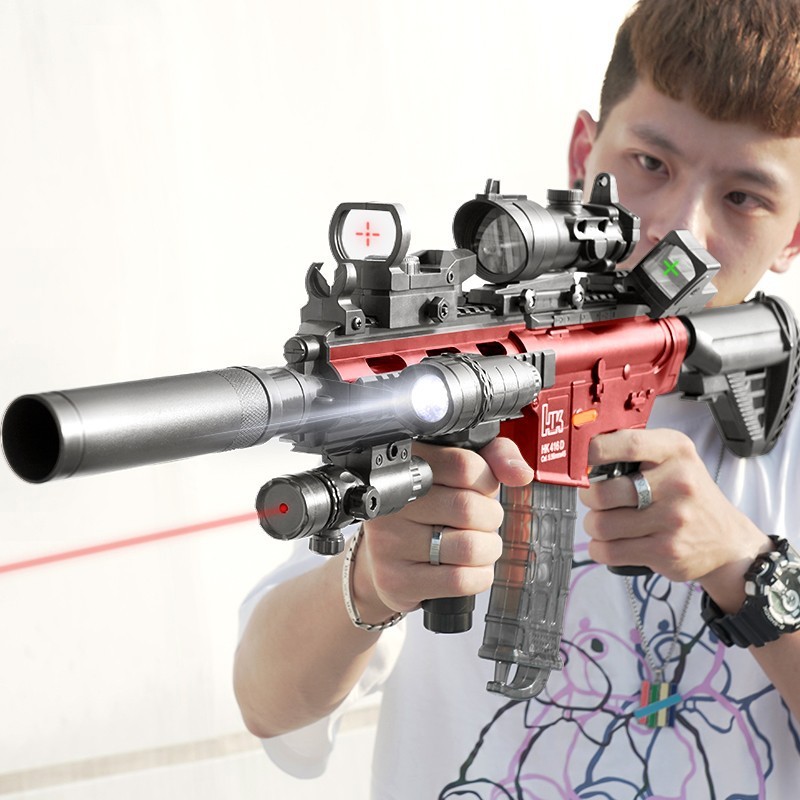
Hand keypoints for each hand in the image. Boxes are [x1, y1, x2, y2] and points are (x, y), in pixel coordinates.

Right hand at [351, 438, 534, 622]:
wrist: (387, 558)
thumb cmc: (430, 510)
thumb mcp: (458, 472)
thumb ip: (494, 457)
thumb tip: (519, 473)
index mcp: (407, 467)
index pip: (463, 466)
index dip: (486, 480)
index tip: (483, 488)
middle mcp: (392, 503)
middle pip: (468, 508)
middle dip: (490, 517)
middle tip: (483, 521)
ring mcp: (389, 542)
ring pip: (467, 547)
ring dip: (488, 549)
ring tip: (480, 544)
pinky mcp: (396, 579)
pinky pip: (459, 580)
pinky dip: (478, 576)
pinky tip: (470, 567)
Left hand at [579, 428, 769, 601]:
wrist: (727, 541)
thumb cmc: (688, 494)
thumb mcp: (673, 458)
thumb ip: (635, 450)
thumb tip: (585, 452)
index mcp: (675, 451)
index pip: (628, 444)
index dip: (596, 451)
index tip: (583, 460)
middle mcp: (677, 483)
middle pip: (603, 492)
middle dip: (589, 497)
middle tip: (596, 499)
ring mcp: (672, 519)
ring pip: (601, 524)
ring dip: (594, 525)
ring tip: (605, 521)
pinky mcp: (666, 551)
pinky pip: (609, 551)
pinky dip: (600, 548)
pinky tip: (611, 542)